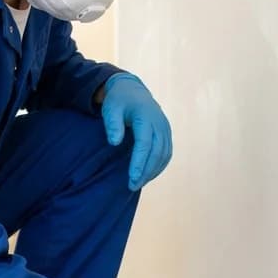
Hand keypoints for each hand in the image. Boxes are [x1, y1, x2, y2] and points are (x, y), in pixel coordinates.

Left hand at [100, 73, 172, 190]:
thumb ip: (112, 124)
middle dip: (145, 171)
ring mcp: (165, 129)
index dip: (139, 162)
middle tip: (132, 186)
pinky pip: (167, 153)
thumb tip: (115, 142)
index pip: (144, 143)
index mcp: (145, 116)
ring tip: (138, 183)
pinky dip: (159, 166)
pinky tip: (148, 175)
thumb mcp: (111, 108)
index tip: (132, 177)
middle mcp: (159, 123)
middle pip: (156, 152)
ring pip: (164, 154)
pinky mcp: (166, 134)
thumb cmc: (119, 101)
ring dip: (153, 171)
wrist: (133, 91)